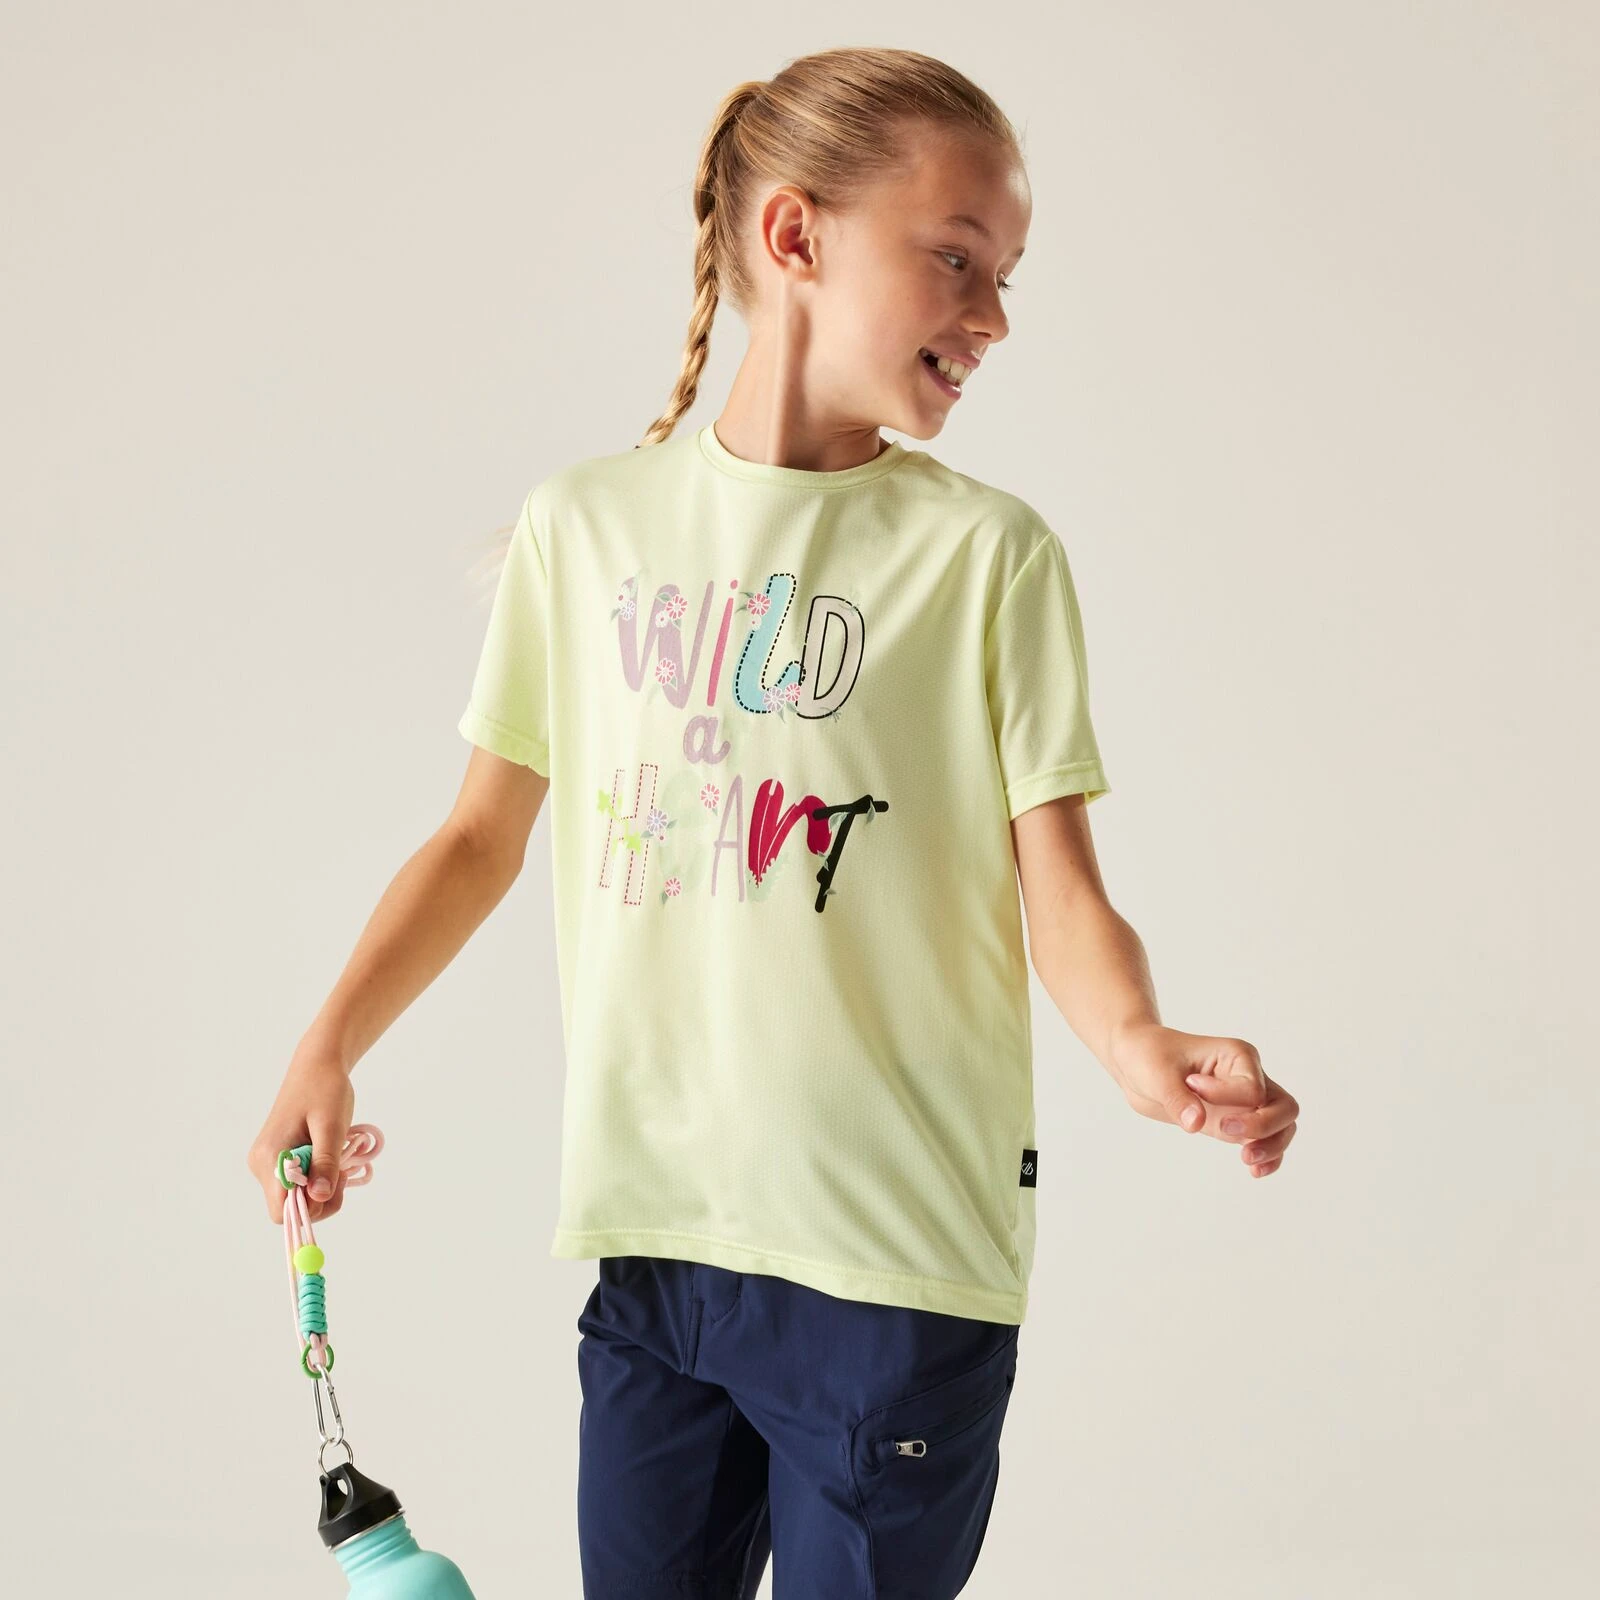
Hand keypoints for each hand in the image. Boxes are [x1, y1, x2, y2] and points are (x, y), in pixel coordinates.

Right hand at [245, 1043, 355, 1223]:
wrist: (317, 1065)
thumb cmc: (326, 1090)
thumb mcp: (332, 1127)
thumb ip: (325, 1164)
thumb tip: (320, 1198)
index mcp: (270, 1158)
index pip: (281, 1212)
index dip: (310, 1209)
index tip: (333, 1184)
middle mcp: (261, 1164)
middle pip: (290, 1208)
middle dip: (320, 1197)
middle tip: (342, 1171)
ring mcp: (267, 1162)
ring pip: (295, 1196)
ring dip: (321, 1186)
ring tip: (337, 1159)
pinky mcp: (277, 1157)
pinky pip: (296, 1182)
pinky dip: (316, 1177)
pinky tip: (328, 1156)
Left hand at [1110, 1022, 1298, 1178]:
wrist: (1135, 1063)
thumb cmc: (1148, 1056)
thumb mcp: (1157, 1073)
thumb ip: (1178, 1097)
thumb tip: (1196, 1124)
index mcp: (1237, 1055)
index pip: (1252, 1087)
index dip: (1226, 1097)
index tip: (1193, 1086)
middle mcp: (1248, 1077)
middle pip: (1284, 1107)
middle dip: (1263, 1126)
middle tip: (1224, 1131)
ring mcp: (1244, 1102)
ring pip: (1282, 1126)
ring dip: (1272, 1146)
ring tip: (1247, 1160)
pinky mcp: (1234, 1121)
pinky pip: (1266, 1141)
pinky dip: (1268, 1157)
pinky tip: (1254, 1171)